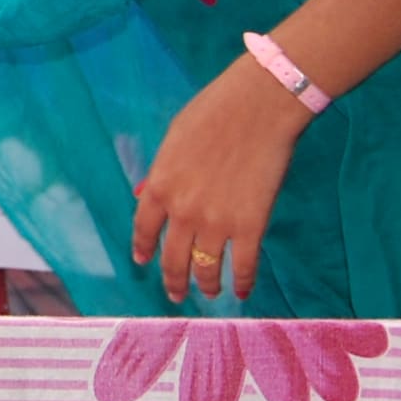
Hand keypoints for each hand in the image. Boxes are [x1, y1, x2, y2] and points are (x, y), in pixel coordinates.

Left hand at [129, 61, 309, 301]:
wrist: (257, 107)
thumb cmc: (214, 112)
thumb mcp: (173, 139)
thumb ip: (161, 171)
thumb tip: (146, 194)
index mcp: (159, 186)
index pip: (144, 229)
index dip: (143, 249)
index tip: (143, 263)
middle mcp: (182, 211)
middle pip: (172, 258)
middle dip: (172, 280)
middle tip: (175, 293)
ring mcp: (217, 222)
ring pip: (206, 269)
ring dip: (206, 285)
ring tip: (209, 292)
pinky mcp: (251, 226)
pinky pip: (245, 265)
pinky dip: (243, 283)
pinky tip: (243, 292)